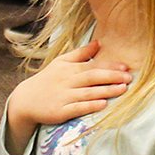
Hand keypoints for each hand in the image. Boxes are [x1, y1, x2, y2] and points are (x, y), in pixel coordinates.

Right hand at [5, 40, 131, 152]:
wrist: (26, 100)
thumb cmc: (47, 80)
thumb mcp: (61, 63)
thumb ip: (81, 54)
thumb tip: (98, 42)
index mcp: (69, 69)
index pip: (92, 65)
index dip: (109, 66)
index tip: (125, 66)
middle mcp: (67, 81)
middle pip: (92, 77)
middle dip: (111, 76)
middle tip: (129, 77)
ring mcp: (63, 97)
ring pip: (87, 93)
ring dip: (106, 91)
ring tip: (123, 89)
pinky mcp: (59, 112)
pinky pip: (77, 108)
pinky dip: (90, 106)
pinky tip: (103, 105)